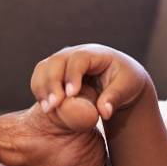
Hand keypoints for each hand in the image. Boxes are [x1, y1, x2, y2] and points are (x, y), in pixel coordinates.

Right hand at [31, 44, 149, 120]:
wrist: (118, 80)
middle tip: (54, 105)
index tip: (71, 94)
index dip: (73, 75)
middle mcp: (75, 53)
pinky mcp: (55, 72)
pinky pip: (41, 77)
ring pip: (45, 68)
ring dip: (43, 87)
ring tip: (47, 108)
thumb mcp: (126, 87)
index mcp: (95, 53)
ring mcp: (63, 61)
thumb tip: (104, 112)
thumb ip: (115, 97)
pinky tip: (46, 107)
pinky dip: (40, 91)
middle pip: (57, 61)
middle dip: (53, 82)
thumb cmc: (125, 81)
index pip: (79, 59)